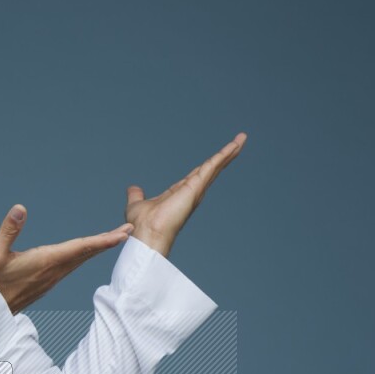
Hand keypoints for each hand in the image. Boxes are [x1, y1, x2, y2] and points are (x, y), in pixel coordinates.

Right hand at [0, 205, 134, 314]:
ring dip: (98, 248)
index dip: (103, 240)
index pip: (80, 248)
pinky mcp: (46, 282)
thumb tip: (21, 208)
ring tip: (114, 237)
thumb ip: (8, 230)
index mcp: (45, 262)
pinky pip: (71, 266)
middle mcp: (53, 271)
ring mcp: (51, 279)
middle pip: (86, 253)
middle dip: (108, 241)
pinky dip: (84, 255)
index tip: (123, 233)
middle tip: (128, 230)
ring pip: (80, 260)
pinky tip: (86, 251)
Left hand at [126, 132, 247, 258]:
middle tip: (238, 143)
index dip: (206, 166)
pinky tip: (234, 144)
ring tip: (241, 139)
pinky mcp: (196, 186)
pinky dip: (223, 155)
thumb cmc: (142, 226)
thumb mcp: (137, 205)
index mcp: (179, 194)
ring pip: (214, 166)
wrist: (147, 235)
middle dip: (224, 157)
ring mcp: (195, 190)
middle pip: (211, 170)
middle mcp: (191, 192)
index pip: (196, 176)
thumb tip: (133, 189)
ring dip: (228, 153)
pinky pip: (212, 166)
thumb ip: (137, 196)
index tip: (216, 159)